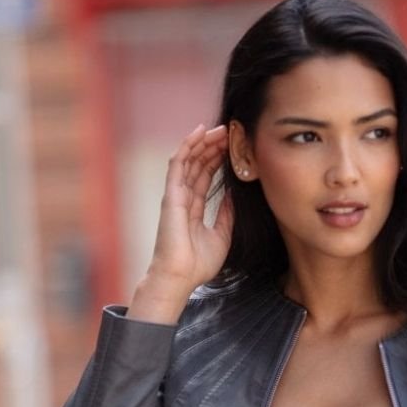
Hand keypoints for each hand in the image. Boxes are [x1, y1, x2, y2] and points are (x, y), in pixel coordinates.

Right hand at [132, 124, 234, 322]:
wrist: (181, 277)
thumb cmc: (198, 264)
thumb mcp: (222, 236)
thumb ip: (227, 215)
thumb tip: (235, 197)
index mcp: (194, 208)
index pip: (206, 176)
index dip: (218, 160)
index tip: (232, 148)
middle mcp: (183, 198)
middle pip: (199, 164)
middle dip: (213, 147)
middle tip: (230, 132)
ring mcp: (176, 195)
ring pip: (189, 160)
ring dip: (203, 142)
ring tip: (220, 129)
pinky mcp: (171, 195)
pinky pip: (178, 164)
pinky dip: (187, 147)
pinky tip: (199, 133)